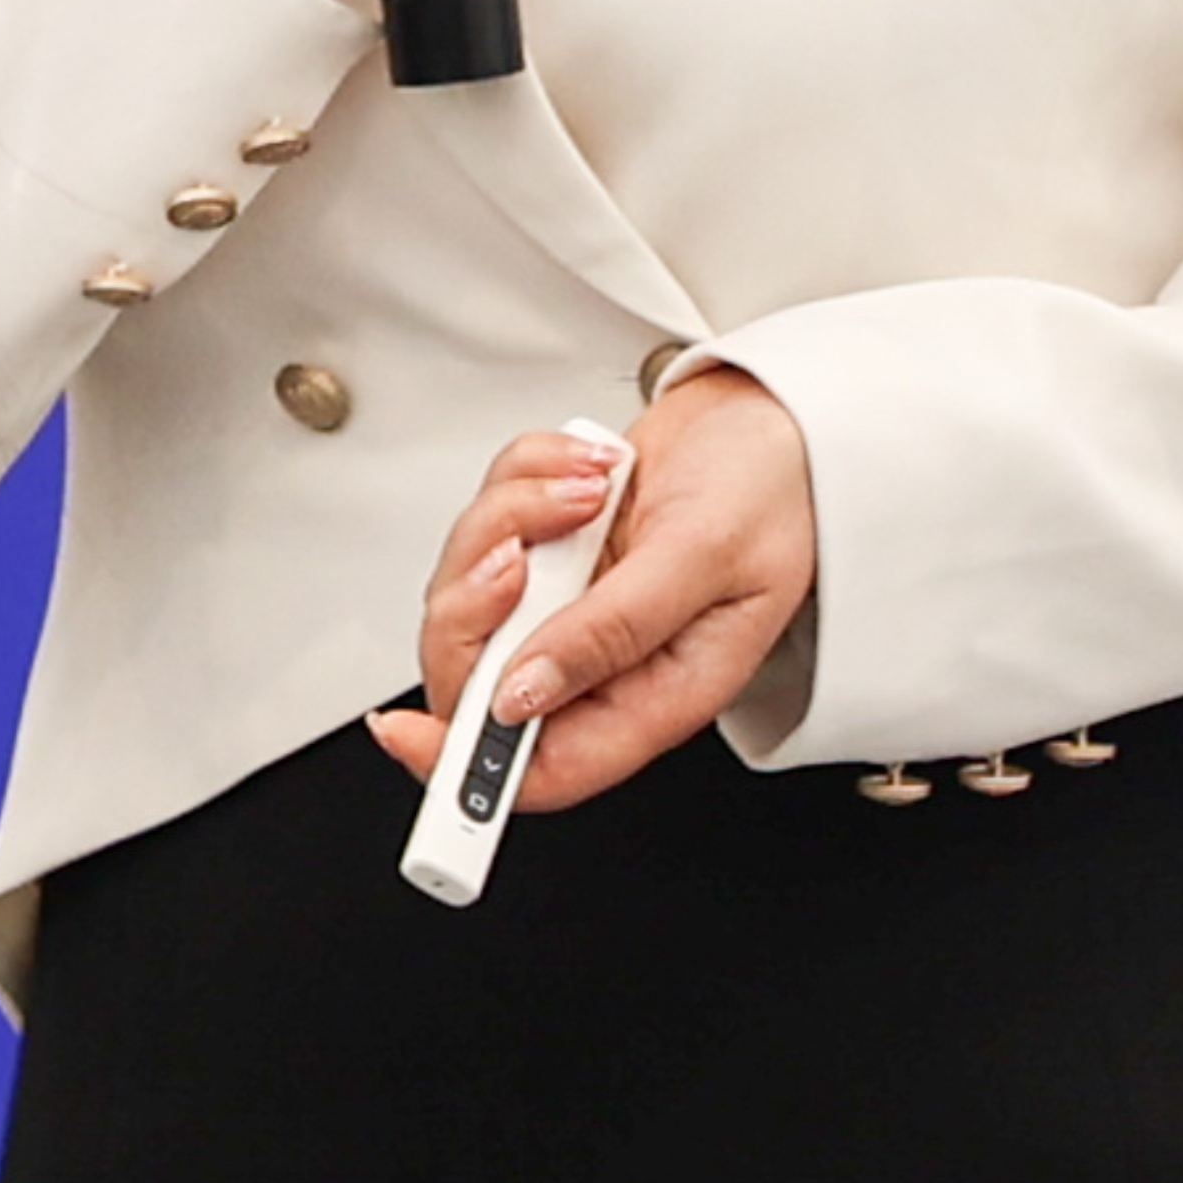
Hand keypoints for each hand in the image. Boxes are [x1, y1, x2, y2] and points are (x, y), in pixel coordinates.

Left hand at [369, 369, 816, 814]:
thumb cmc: (774, 492)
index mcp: (654, 694)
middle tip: (521, 550)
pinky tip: (584, 467)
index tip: (405, 734)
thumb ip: (612, 633)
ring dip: (509, 520)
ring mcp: (570, 599)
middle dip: (476, 601)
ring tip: (586, 486)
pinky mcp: (549, 545)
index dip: (462, 768)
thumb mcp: (701, 561)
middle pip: (477, 672)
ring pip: (472, 587)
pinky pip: (490, 520)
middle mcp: (602, 658)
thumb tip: (522, 697)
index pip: (543, 769)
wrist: (777, 413)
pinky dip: (520, 479)